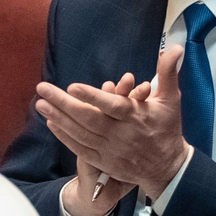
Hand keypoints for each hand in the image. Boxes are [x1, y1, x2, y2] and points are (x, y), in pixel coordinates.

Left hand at [34, 44, 193, 195]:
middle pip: (89, 119)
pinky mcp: (103, 162)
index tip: (73, 86)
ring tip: (41, 104)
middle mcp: (122, 135)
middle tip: (43, 89)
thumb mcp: (171, 99)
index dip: (93, 97)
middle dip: (63, 104)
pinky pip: (80, 148)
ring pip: (81, 134)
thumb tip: (174, 47)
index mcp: (137, 118)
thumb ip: (168, 72)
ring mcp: (111, 151)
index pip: (113, 106)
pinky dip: (65, 136)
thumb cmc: (167, 128)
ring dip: (59, 118)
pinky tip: (52, 123)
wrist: (167, 167)